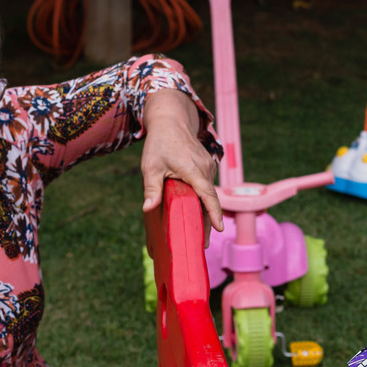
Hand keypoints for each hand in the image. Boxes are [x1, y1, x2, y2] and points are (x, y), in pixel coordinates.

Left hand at [140, 89, 223, 235]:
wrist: (172, 121)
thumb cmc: (160, 144)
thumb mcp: (151, 167)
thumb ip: (151, 188)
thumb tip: (147, 208)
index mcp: (194, 170)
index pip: (208, 195)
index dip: (214, 212)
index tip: (219, 228)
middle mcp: (206, 169)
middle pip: (210, 200)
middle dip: (208, 222)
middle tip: (204, 244)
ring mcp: (209, 167)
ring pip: (209, 193)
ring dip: (205, 211)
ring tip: (199, 234)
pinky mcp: (208, 167)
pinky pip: (207, 187)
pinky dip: (204, 200)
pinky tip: (197, 213)